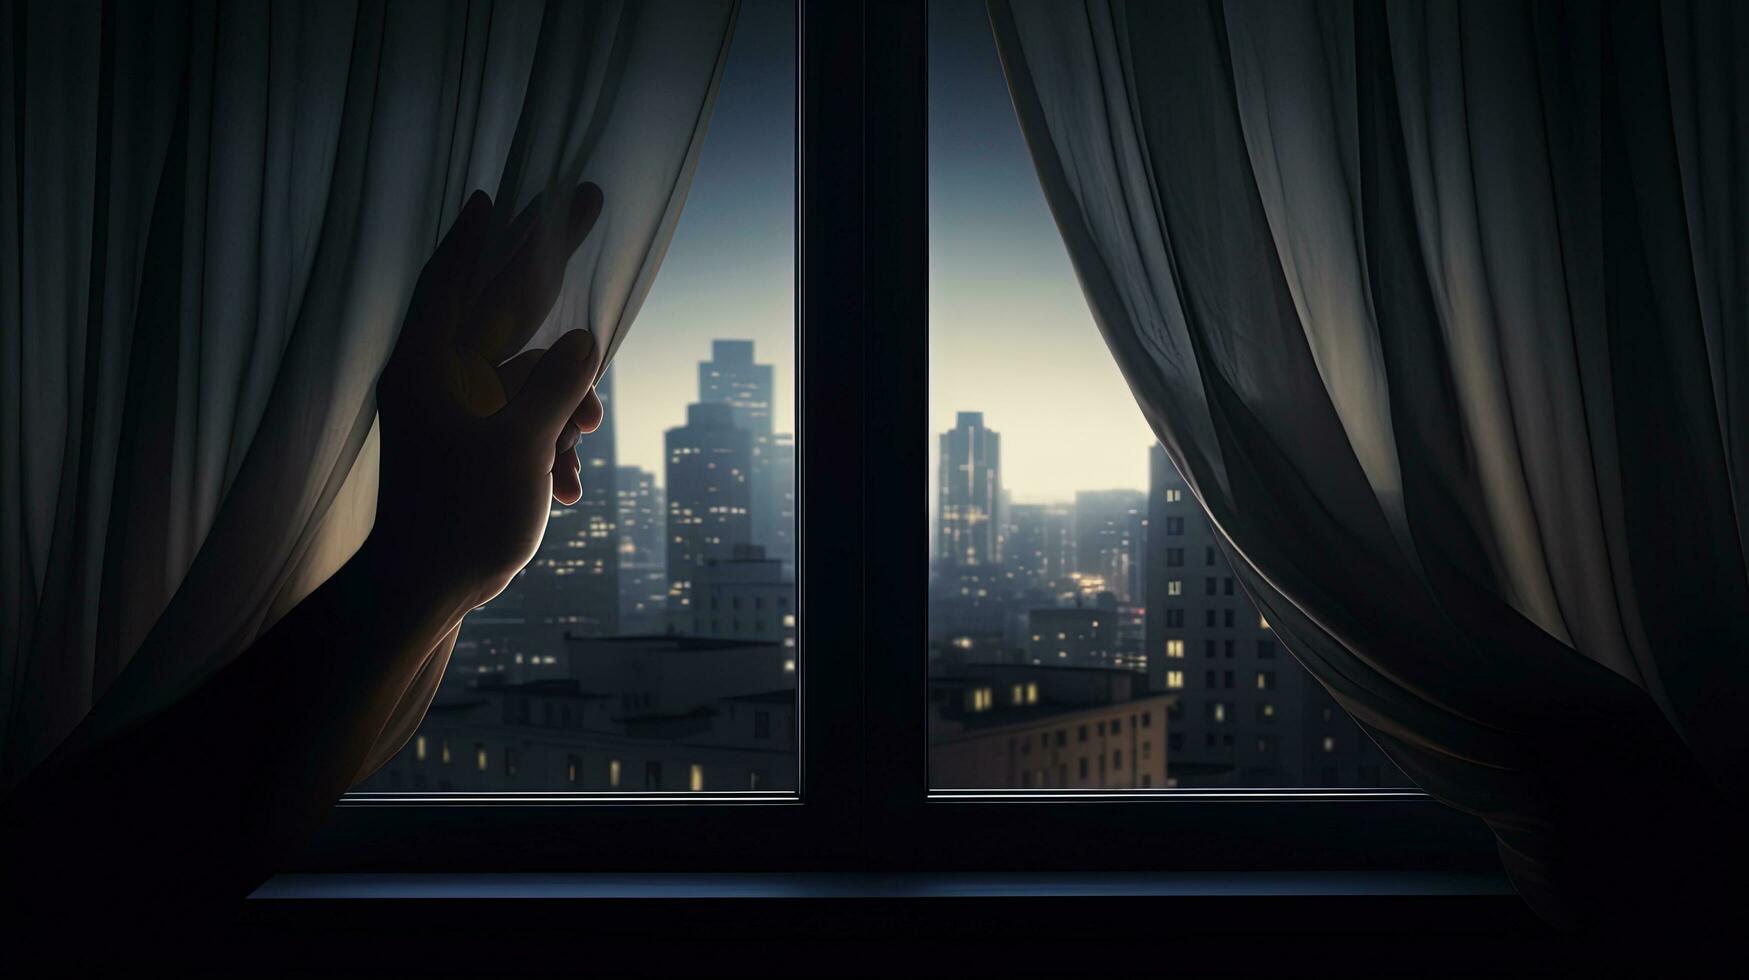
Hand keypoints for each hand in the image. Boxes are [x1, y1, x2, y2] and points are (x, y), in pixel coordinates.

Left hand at [373, 184, 606, 611]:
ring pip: (521, 380)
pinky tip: (566, 489)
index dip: (478, 237)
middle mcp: (434, 382)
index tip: (493, 197)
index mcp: (428, 368)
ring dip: (561, 406)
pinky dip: (546, 447)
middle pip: (497, 312)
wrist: (422, 595)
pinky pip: (518, 425)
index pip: (455, 281)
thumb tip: (585, 340)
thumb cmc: (461, 517)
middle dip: (548, 283)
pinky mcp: (466, 452)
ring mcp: (450, 417)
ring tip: (584, 441)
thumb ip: (556, 385)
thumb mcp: (520, 445)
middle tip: (583, 208)